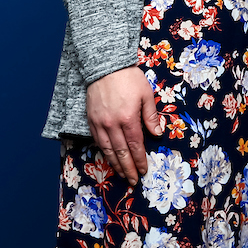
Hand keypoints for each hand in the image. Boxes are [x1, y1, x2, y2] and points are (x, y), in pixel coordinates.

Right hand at [85, 66, 163, 183]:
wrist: (105, 66)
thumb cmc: (129, 78)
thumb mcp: (146, 94)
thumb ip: (151, 116)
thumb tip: (157, 134)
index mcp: (128, 118)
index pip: (135, 145)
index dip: (140, 159)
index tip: (144, 170)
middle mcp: (112, 124)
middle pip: (121, 152)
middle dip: (128, 168)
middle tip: (133, 180)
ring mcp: (100, 123)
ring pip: (108, 150)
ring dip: (115, 164)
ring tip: (122, 174)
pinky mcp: (91, 120)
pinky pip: (97, 141)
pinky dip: (104, 153)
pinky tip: (109, 158)